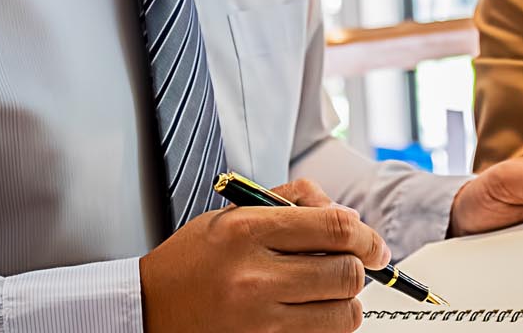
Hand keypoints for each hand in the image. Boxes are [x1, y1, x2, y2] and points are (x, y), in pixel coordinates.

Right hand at [139, 179, 388, 332]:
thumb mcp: (232, 214)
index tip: (373, 245)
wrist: (149, 309)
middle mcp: (254, 277)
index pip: (334, 228)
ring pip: (343, 313)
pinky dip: (327, 325)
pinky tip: (309, 312)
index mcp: (247, 231)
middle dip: (358, 268)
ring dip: (346, 301)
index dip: (366, 236)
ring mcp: (258, 320)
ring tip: (327, 292)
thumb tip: (348, 219)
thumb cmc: (194, 260)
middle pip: (346, 273)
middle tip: (350, 266)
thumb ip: (292, 202)